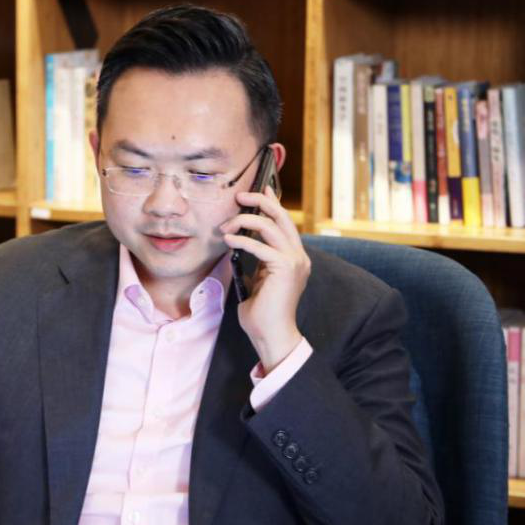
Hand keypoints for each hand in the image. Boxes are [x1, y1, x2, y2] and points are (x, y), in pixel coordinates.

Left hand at [221, 184, 309, 373]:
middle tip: (240, 196)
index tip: (260, 189)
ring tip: (225, 226)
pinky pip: (260, 246)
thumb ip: (258, 261)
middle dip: (260, 201)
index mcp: (295, 258)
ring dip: (245, 221)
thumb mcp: (259, 280)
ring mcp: (295, 261)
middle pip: (282, 217)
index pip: (284, 223)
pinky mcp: (286, 268)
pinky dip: (242, 240)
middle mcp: (299, 256)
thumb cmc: (262, 313)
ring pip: (271, 226)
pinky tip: (228, 241)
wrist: (272, 335)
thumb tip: (241, 243)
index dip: (273, 203)